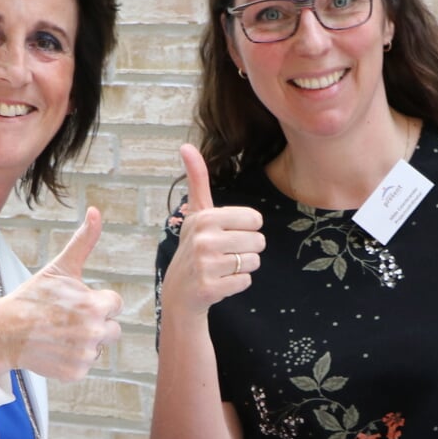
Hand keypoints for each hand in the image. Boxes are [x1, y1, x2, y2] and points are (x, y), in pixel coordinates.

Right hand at [0, 207, 122, 380]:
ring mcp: (85, 354)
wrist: (4, 331)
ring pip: (98, 347)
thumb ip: (84, 241)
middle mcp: (94, 332)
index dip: (96, 302)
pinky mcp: (75, 372)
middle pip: (112, 329)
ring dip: (84, 342)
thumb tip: (96, 211)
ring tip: (59, 333)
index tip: (75, 303)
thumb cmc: (33, 298)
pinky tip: (55, 348)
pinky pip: (85, 365)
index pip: (115, 304)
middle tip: (67, 320)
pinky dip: (72, 359)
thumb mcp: (59, 268)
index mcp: (95, 305)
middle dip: (95, 323)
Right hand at [162, 144, 264, 318]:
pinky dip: (237, 284)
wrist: (179, 292)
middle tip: (225, 254)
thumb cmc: (194, 247)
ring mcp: (206, 265)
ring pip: (254, 262)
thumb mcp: (195, 213)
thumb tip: (185, 146)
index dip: (246, 229)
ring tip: (222, 267)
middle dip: (247, 249)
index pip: (255, 219)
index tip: (227, 234)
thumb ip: (197, 180)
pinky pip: (246, 281)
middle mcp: (203, 239)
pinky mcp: (210, 288)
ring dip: (243, 267)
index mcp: (204, 217)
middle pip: (258, 241)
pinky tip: (220, 282)